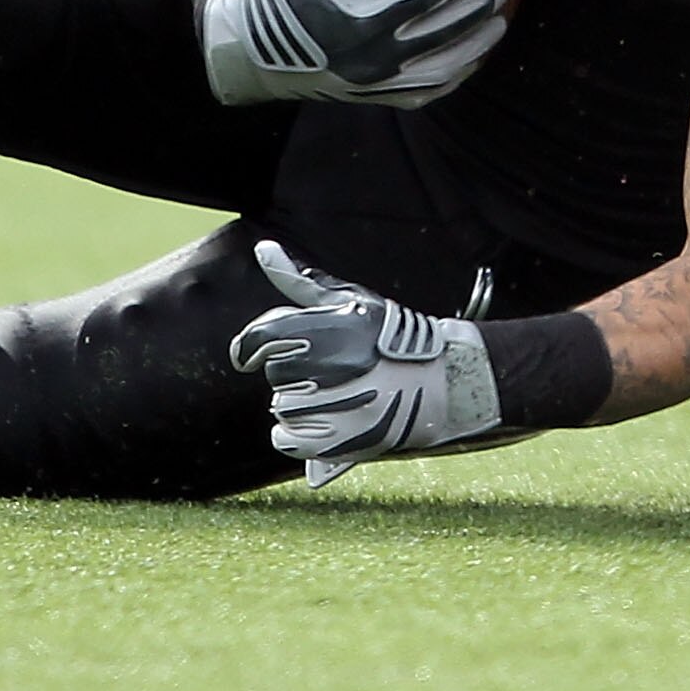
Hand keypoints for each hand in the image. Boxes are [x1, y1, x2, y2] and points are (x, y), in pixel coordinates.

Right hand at [197, 0, 511, 107]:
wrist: (246, 53)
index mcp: (361, 23)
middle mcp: (375, 60)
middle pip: (447, 34)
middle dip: (482, 7)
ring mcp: (376, 85)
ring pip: (443, 69)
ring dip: (476, 45)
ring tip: (499, 20)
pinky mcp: (372, 99)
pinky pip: (424, 91)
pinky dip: (451, 75)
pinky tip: (467, 56)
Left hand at [230, 240, 506, 484]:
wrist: (437, 379)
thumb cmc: (386, 334)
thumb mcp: (347, 299)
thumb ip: (298, 279)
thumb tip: (262, 248)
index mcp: (325, 329)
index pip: (259, 341)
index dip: (252, 348)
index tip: (252, 356)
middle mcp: (326, 368)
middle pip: (276, 374)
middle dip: (294, 370)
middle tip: (329, 369)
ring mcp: (329, 408)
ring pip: (281, 407)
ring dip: (298, 402)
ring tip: (336, 393)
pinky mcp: (333, 442)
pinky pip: (285, 439)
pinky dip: (296, 434)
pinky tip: (324, 419)